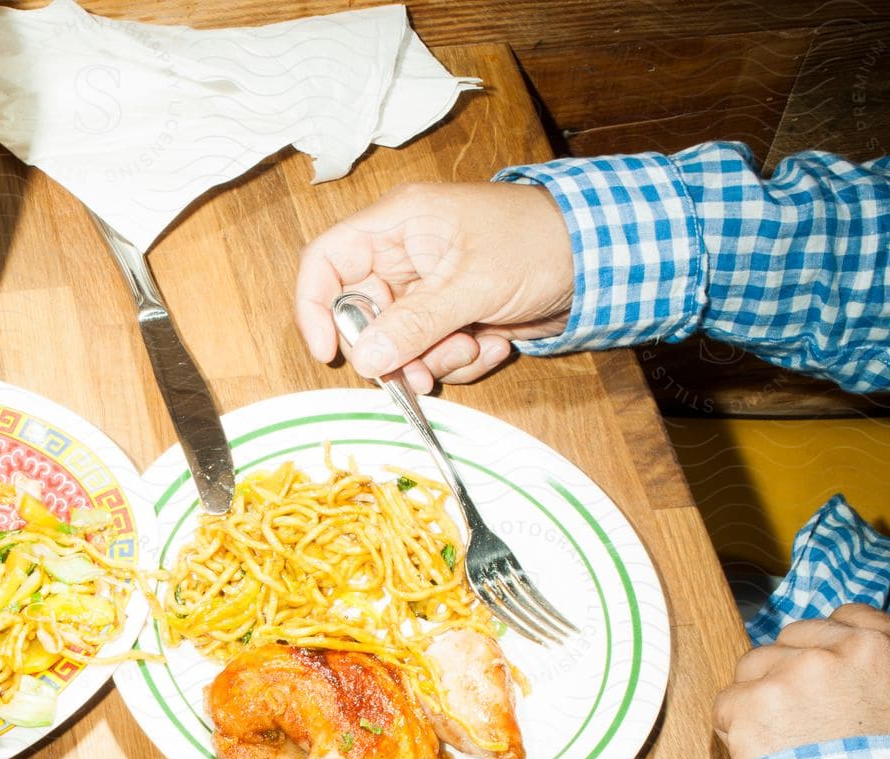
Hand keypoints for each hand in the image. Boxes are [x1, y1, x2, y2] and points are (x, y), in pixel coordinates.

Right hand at [293, 181, 573, 392]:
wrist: (603, 258)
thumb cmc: (539, 243)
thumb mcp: (473, 284)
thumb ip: (415, 322)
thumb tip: (365, 360)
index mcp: (398, 225)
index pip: (326, 261)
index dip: (315, 307)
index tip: (329, 351)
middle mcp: (405, 256)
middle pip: (362, 315)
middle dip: (391, 350)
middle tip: (418, 372)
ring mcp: (429, 289)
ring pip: (398, 343)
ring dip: (432, 359)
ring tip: (474, 346)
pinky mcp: (454, 316)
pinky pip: (433, 352)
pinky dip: (461, 359)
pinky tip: (496, 342)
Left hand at [714, 605, 889, 758]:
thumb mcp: (889, 710)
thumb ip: (868, 677)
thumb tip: (844, 672)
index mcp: (883, 651)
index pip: (846, 617)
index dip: (825, 644)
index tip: (821, 666)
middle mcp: (839, 653)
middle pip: (789, 639)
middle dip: (786, 669)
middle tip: (797, 714)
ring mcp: (794, 674)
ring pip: (752, 667)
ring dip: (758, 697)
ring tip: (784, 740)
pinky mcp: (753, 702)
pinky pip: (727, 704)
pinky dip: (735, 729)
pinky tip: (763, 754)